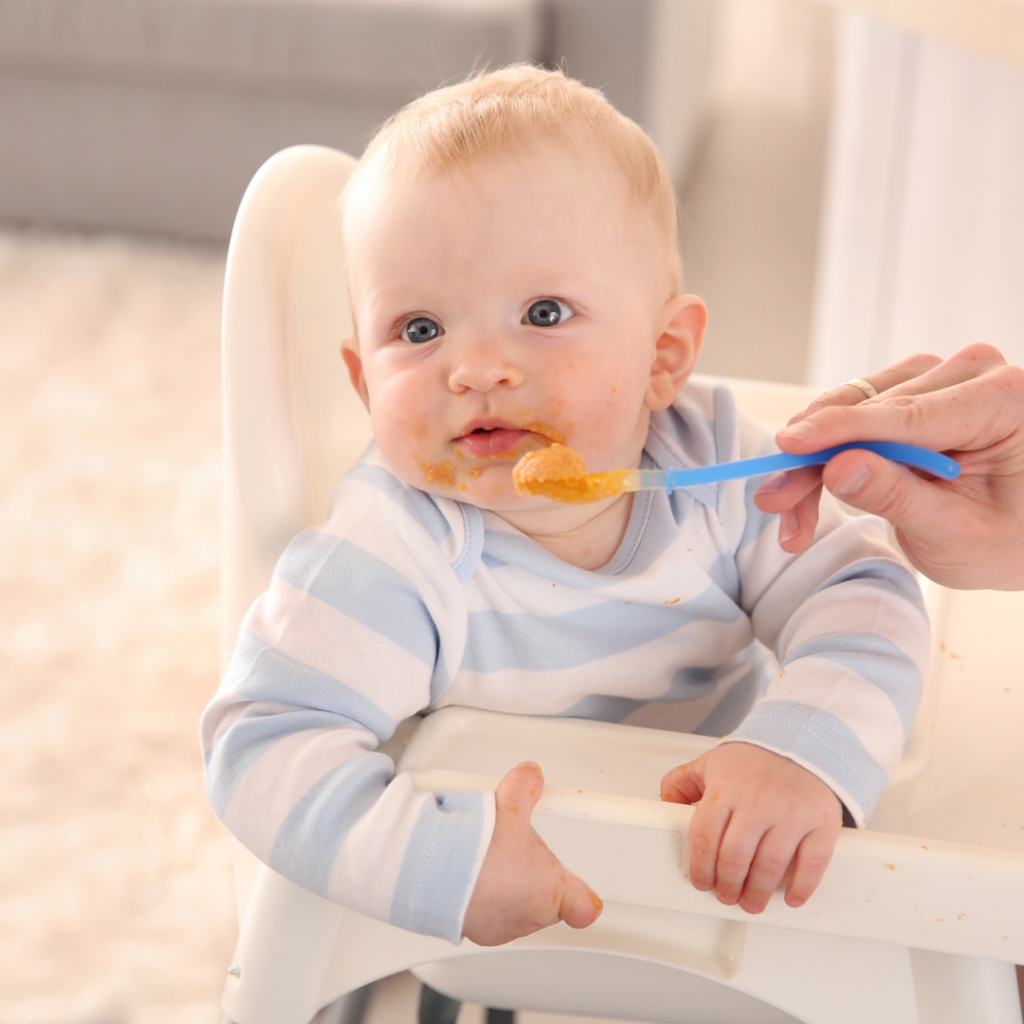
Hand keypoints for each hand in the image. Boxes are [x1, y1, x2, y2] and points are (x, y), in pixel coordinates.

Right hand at [462, 761, 602, 944]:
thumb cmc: (479, 853)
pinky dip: (480, 898)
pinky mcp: (476, 931)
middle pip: (543, 898)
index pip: (584, 907)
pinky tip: (469, 876)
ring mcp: (504, 928)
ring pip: (514, 906)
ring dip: (505, 887)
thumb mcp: (509, 806)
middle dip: (530, 873)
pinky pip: (487, 915)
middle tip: (513, 850)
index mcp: (550, 890)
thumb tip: (530, 776)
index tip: (577, 882)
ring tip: (487, 860)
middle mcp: (530, 915)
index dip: (582, 893)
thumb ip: (524, 788)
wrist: (437, 874)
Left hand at [661, 743, 841, 913]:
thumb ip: (683, 782)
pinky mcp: (821, 821)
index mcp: (727, 787)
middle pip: (735, 856)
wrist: (803, 742)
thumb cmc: (756, 760)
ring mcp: (791, 812)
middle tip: (728, 896)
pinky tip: (791, 897)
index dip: (701, 867)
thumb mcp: (712, 763)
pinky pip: (813, 862)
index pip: (705, 835)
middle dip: (728, 885)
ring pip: (770, 865)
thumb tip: (665, 803)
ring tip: (752, 901)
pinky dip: (802, 887)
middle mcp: (758, 800)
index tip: (702, 882)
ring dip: (758, 892)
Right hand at [754, 344, 1023, 589]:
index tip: (788, 445)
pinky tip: (809, 497)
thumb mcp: (958, 534)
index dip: (839, 430)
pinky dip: (824, 458)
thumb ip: (898, 497)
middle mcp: (970, 373)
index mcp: (1005, 399)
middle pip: (867, 415)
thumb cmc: (1011, 538)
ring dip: (813, 466)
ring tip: (794, 520)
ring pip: (847, 413)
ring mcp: (937, 377)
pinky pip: (849, 418)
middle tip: (776, 507)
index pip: (906, 415)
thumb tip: (837, 468)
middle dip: (815, 463)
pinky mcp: (909, 392)